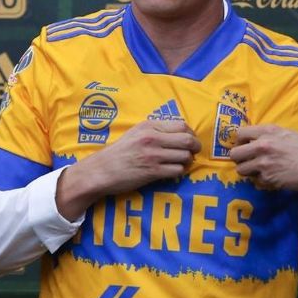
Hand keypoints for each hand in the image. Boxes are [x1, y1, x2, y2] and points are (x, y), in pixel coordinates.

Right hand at [56, 120, 200, 219]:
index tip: (190, 139)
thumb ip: (155, 130)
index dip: (191, 133)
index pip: (182, 125)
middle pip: (187, 140)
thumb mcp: (135, 133)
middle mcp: (152, 138)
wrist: (101, 170)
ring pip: (185, 156)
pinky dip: (180, 171)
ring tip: (183, 163)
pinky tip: (174, 171)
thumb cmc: (119, 152)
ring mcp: (153, 155)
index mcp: (149, 126)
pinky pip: (177, 170)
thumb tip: (179, 132)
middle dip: (195, 147)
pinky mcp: (152, 172)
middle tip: (194, 152)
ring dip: (188, 161)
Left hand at [229, 124, 297, 190]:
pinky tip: (273, 178)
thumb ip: (268, 135)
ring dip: (248, 171)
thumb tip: (253, 140)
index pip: (239, 134)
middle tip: (248, 161)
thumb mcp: (287, 133)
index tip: (244, 146)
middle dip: (239, 158)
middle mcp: (262, 146)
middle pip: (234, 154)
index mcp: (267, 131)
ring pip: (241, 170)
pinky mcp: (268, 180)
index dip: (240, 141)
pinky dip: (262, 181)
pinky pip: (256, 181)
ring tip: (260, 171)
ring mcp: (263, 164)